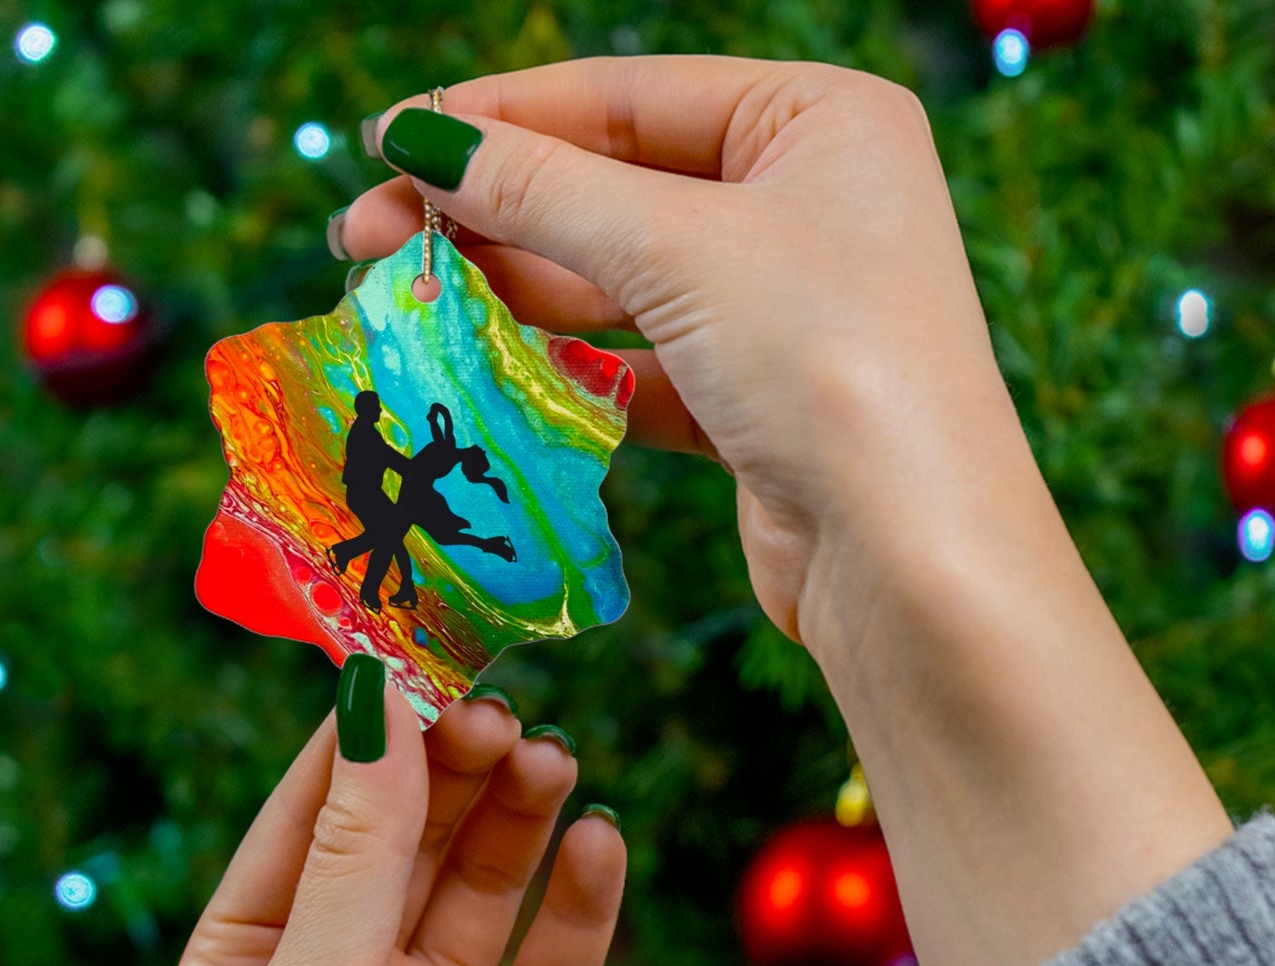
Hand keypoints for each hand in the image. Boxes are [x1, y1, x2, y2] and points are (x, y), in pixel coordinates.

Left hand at [170, 686, 624, 965]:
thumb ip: (358, 851)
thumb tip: (377, 702)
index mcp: (256, 957)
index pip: (315, 809)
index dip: (370, 731)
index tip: (426, 651)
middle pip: (411, 836)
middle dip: (455, 770)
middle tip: (506, 713)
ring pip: (486, 885)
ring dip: (521, 819)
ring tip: (555, 762)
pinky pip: (554, 962)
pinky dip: (581, 901)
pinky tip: (601, 844)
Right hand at [339, 57, 1030, 643]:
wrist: (910, 558)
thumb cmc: (828, 363)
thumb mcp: (679, 249)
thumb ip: (544, 189)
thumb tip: (420, 140)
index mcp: (819, 121)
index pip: (628, 97)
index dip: (499, 117)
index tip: (386, 141)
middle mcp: (808, 204)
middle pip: (615, 189)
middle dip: (490, 213)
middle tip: (364, 238)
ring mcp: (783, 309)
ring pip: (621, 282)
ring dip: (516, 291)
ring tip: (406, 301)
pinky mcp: (757, 403)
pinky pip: (643, 366)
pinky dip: (570, 371)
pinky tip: (490, 373)